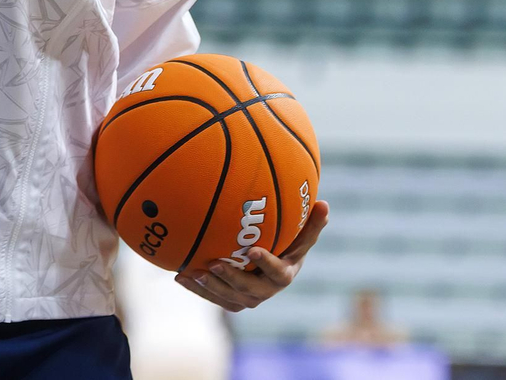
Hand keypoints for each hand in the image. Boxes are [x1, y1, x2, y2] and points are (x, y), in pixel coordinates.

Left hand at [177, 200, 329, 311]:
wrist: (271, 268)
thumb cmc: (288, 245)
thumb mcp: (300, 234)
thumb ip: (311, 223)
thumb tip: (325, 203)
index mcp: (284, 274)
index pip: (277, 272)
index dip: (266, 263)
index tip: (253, 250)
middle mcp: (267, 291)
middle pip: (250, 291)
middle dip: (232, 279)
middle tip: (215, 264)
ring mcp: (248, 298)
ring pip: (229, 299)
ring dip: (210, 288)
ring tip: (193, 273)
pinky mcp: (232, 301)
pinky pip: (214, 298)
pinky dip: (197, 289)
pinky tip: (180, 275)